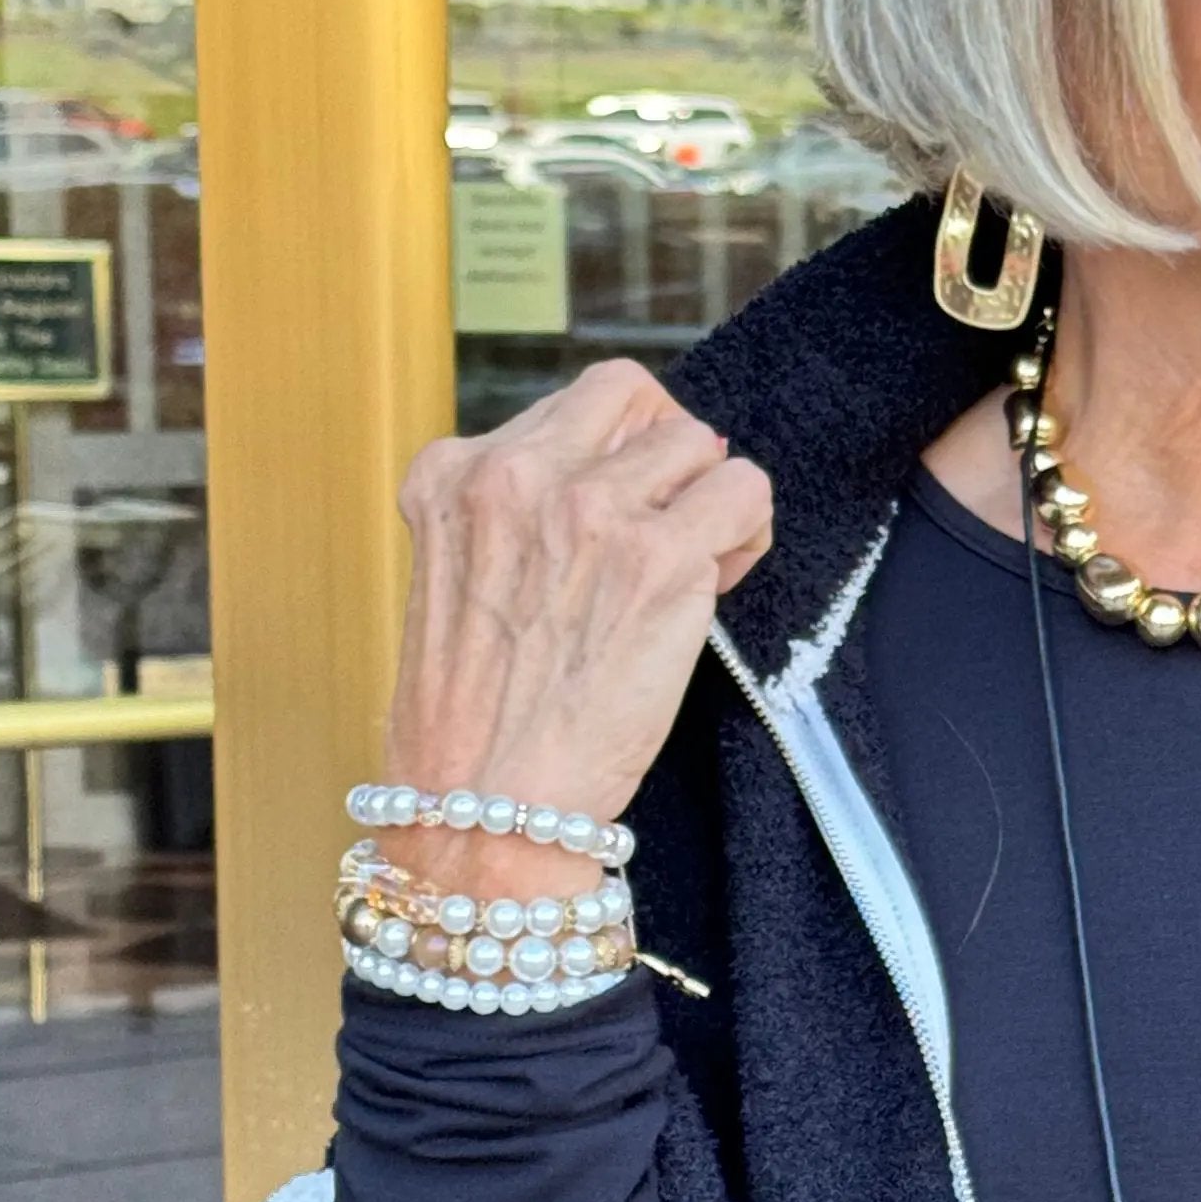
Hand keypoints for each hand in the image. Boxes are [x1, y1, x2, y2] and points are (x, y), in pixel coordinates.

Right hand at [382, 362, 770, 889]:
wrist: (485, 805)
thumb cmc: (479, 719)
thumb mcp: (461, 582)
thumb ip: (518, 515)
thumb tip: (631, 469)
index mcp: (452, 476)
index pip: (566, 409)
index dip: (609, 459)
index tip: (616, 515)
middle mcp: (516, 476)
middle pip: (631, 395)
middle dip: (663, 454)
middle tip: (670, 521)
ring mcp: (589, 511)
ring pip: (697, 442)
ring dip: (708, 499)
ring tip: (695, 564)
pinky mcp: (659, 557)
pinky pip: (744, 490)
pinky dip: (748, 532)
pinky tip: (719, 582)